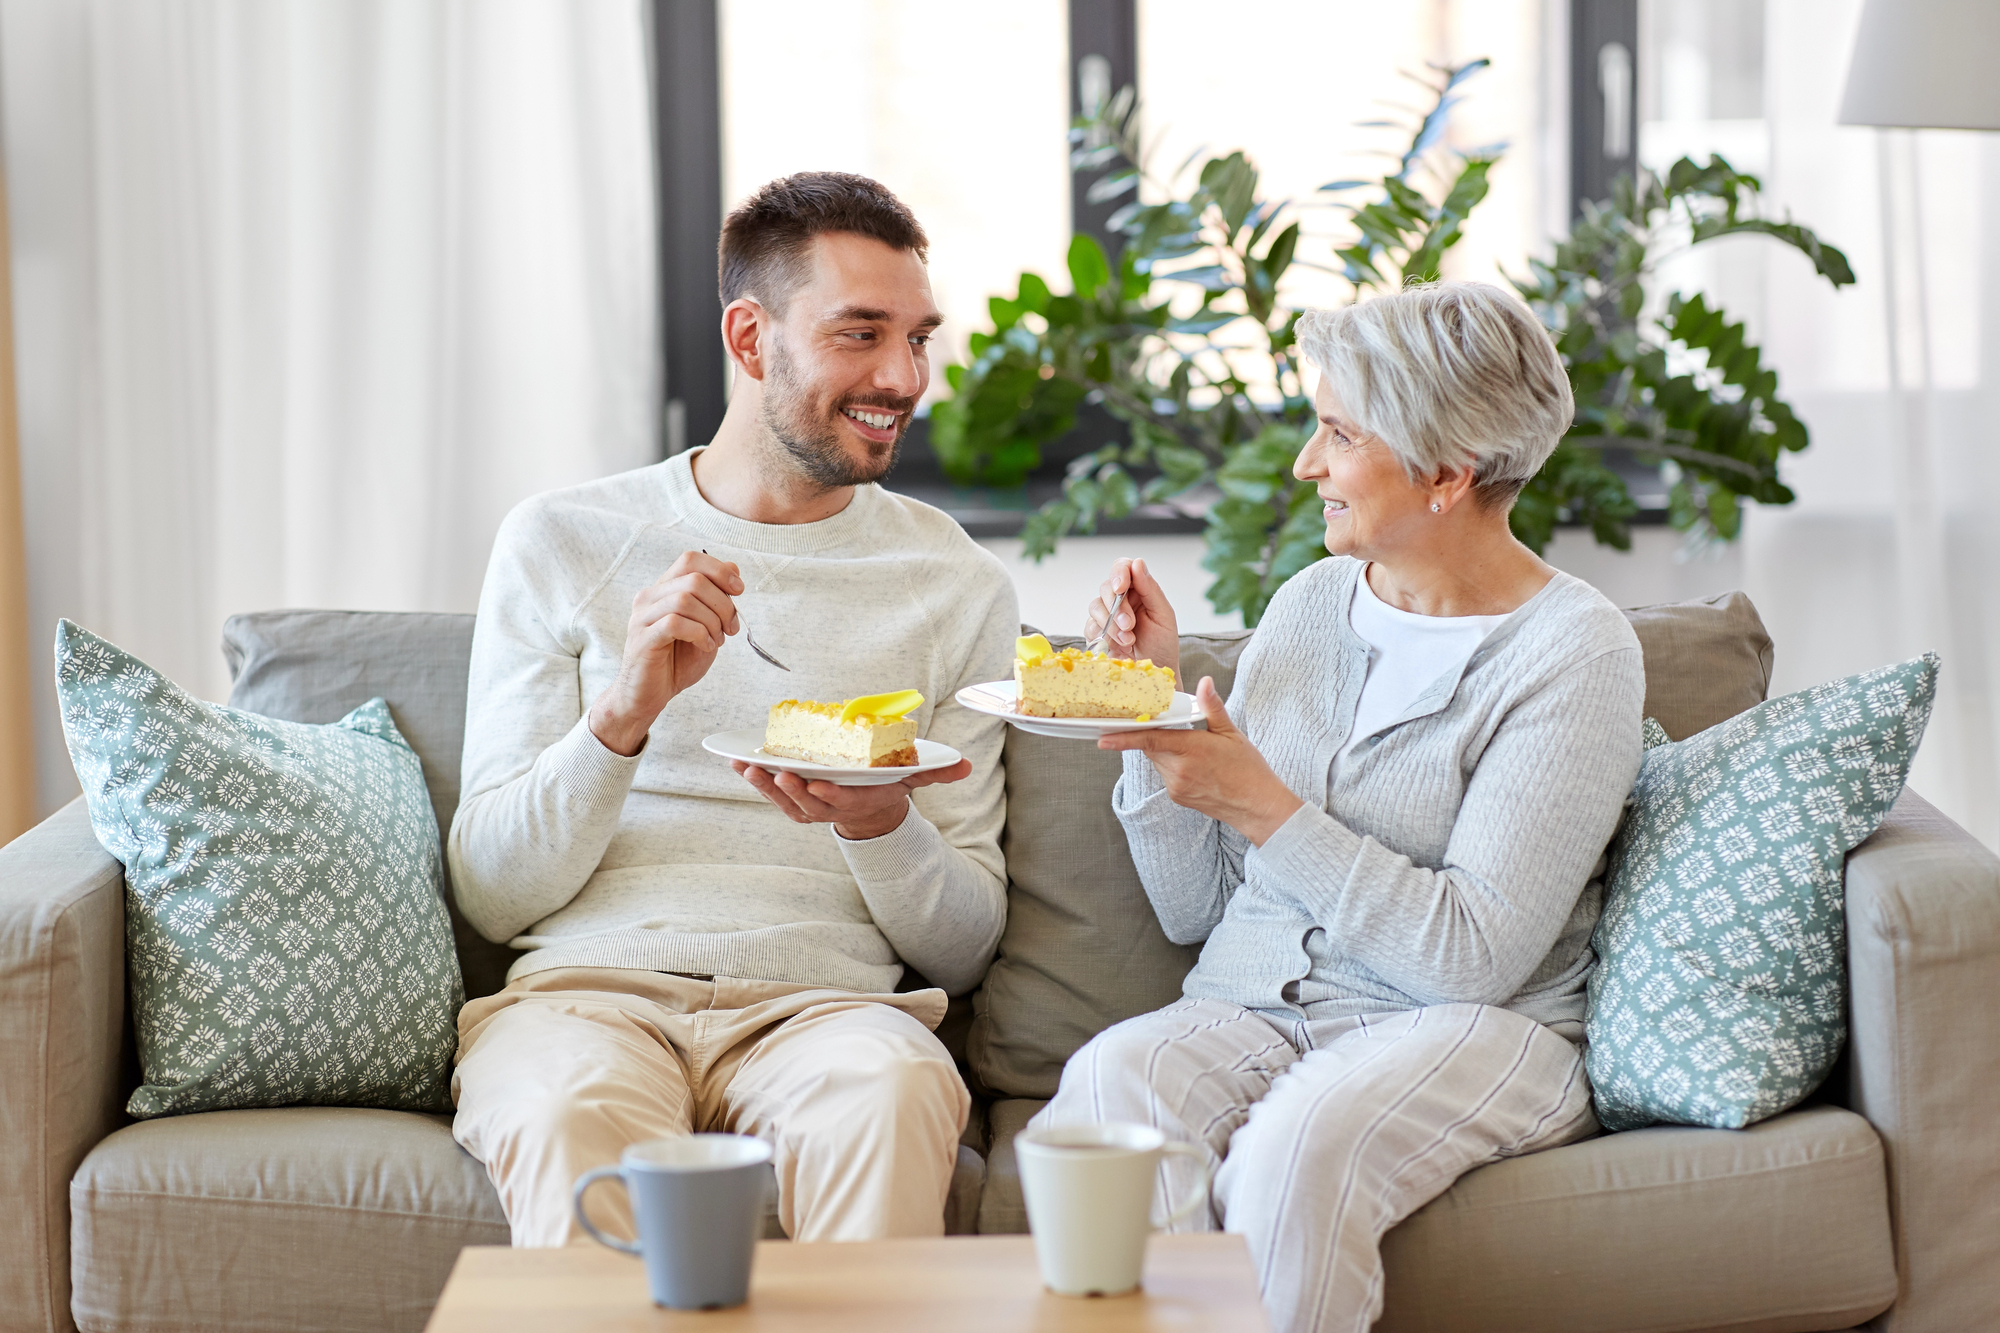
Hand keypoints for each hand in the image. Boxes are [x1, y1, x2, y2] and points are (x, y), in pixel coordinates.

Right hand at [589, 552, 743, 755]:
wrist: (649, 695)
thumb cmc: (676, 662)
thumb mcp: (706, 626)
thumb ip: (716, 598)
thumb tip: (733, 568)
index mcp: (664, 589)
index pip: (691, 559)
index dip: (719, 570)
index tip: (738, 591)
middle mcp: (649, 597)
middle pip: (694, 579)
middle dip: (723, 603)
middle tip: (730, 628)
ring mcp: (642, 617)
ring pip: (685, 600)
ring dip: (712, 621)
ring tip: (716, 641)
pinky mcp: (642, 638)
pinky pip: (675, 623)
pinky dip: (699, 634)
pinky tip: (705, 646)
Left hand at [731, 759, 974, 841]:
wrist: (868, 808)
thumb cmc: (886, 785)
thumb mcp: (912, 777)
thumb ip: (936, 772)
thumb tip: (966, 766)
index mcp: (856, 800)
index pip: (840, 800)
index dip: (828, 795)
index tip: (817, 785)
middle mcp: (828, 808)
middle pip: (806, 801)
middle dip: (790, 788)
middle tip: (776, 771)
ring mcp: (807, 807)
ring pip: (783, 799)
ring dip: (764, 785)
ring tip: (747, 766)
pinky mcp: (792, 801)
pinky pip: (770, 792)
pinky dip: (753, 780)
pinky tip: (737, 763)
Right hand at [1085, 557, 1179, 674]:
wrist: (1153, 672)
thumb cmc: (1162, 644)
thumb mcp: (1163, 615)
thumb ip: (1150, 589)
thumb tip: (1138, 563)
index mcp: (1139, 589)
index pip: (1123, 568)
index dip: (1118, 574)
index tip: (1120, 587)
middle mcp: (1121, 599)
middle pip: (1105, 587)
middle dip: (1116, 607)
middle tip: (1129, 625)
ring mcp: (1107, 615)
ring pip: (1095, 606)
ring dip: (1111, 624)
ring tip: (1128, 640)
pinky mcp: (1097, 632)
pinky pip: (1089, 625)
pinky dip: (1102, 635)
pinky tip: (1118, 645)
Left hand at [1097, 678, 1301, 845]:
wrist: (1257, 806)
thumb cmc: (1248, 768)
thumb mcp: (1232, 733)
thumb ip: (1212, 707)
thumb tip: (1205, 682)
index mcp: (1192, 749)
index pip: (1150, 739)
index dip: (1123, 738)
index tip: (1103, 738)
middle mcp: (1179, 770)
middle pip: (1150, 747)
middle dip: (1153, 734)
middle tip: (1165, 724)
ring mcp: (1176, 786)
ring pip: (1157, 761)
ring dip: (1163, 750)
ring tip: (1192, 749)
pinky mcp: (1177, 797)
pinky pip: (1165, 774)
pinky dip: (1171, 765)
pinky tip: (1194, 766)